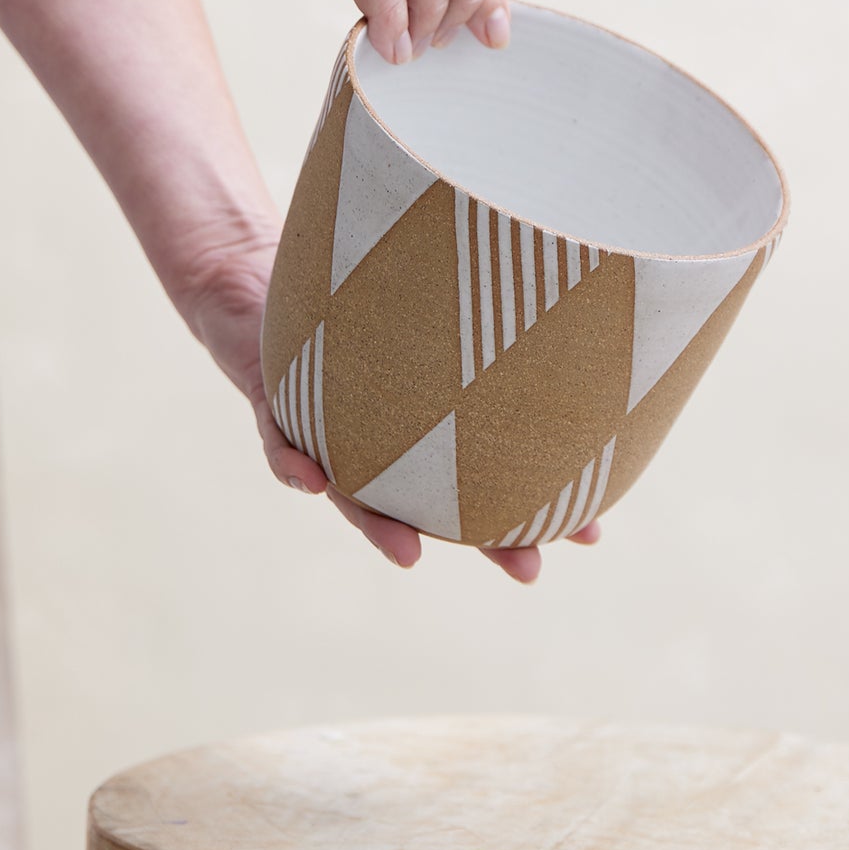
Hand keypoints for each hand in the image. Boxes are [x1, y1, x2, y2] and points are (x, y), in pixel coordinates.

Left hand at [183, 237, 601, 582]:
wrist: (257, 277)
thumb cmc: (354, 290)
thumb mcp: (428, 293)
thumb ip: (474, 305)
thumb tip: (568, 288)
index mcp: (424, 422)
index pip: (488, 474)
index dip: (538, 505)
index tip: (591, 533)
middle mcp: (381, 441)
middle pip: (434, 502)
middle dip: (481, 542)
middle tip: (529, 572)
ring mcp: (328, 429)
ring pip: (356, 494)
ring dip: (381, 529)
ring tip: (412, 557)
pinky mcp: (273, 403)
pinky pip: (279, 441)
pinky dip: (292, 465)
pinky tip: (312, 482)